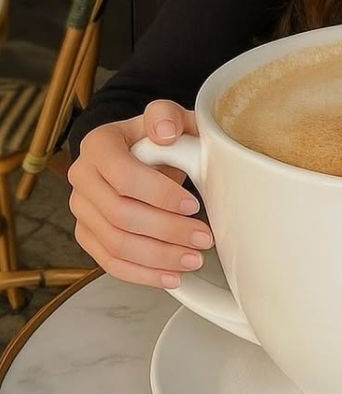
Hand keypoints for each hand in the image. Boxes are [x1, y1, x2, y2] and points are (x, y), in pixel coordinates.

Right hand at [68, 100, 212, 288]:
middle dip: (168, 232)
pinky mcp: (89, 235)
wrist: (143, 156)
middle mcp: (83, 177)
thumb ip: (167, 116)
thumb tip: (164, 133)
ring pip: (116, 244)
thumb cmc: (162, 139)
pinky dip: (143, 274)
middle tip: (205, 239)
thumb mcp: (170, 118)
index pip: (123, 175)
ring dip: (159, 257)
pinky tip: (173, 277)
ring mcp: (82, 209)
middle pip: (121, 215)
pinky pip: (111, 263)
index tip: (193, 205)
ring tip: (195, 259)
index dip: (160, 195)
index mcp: (99, 145)